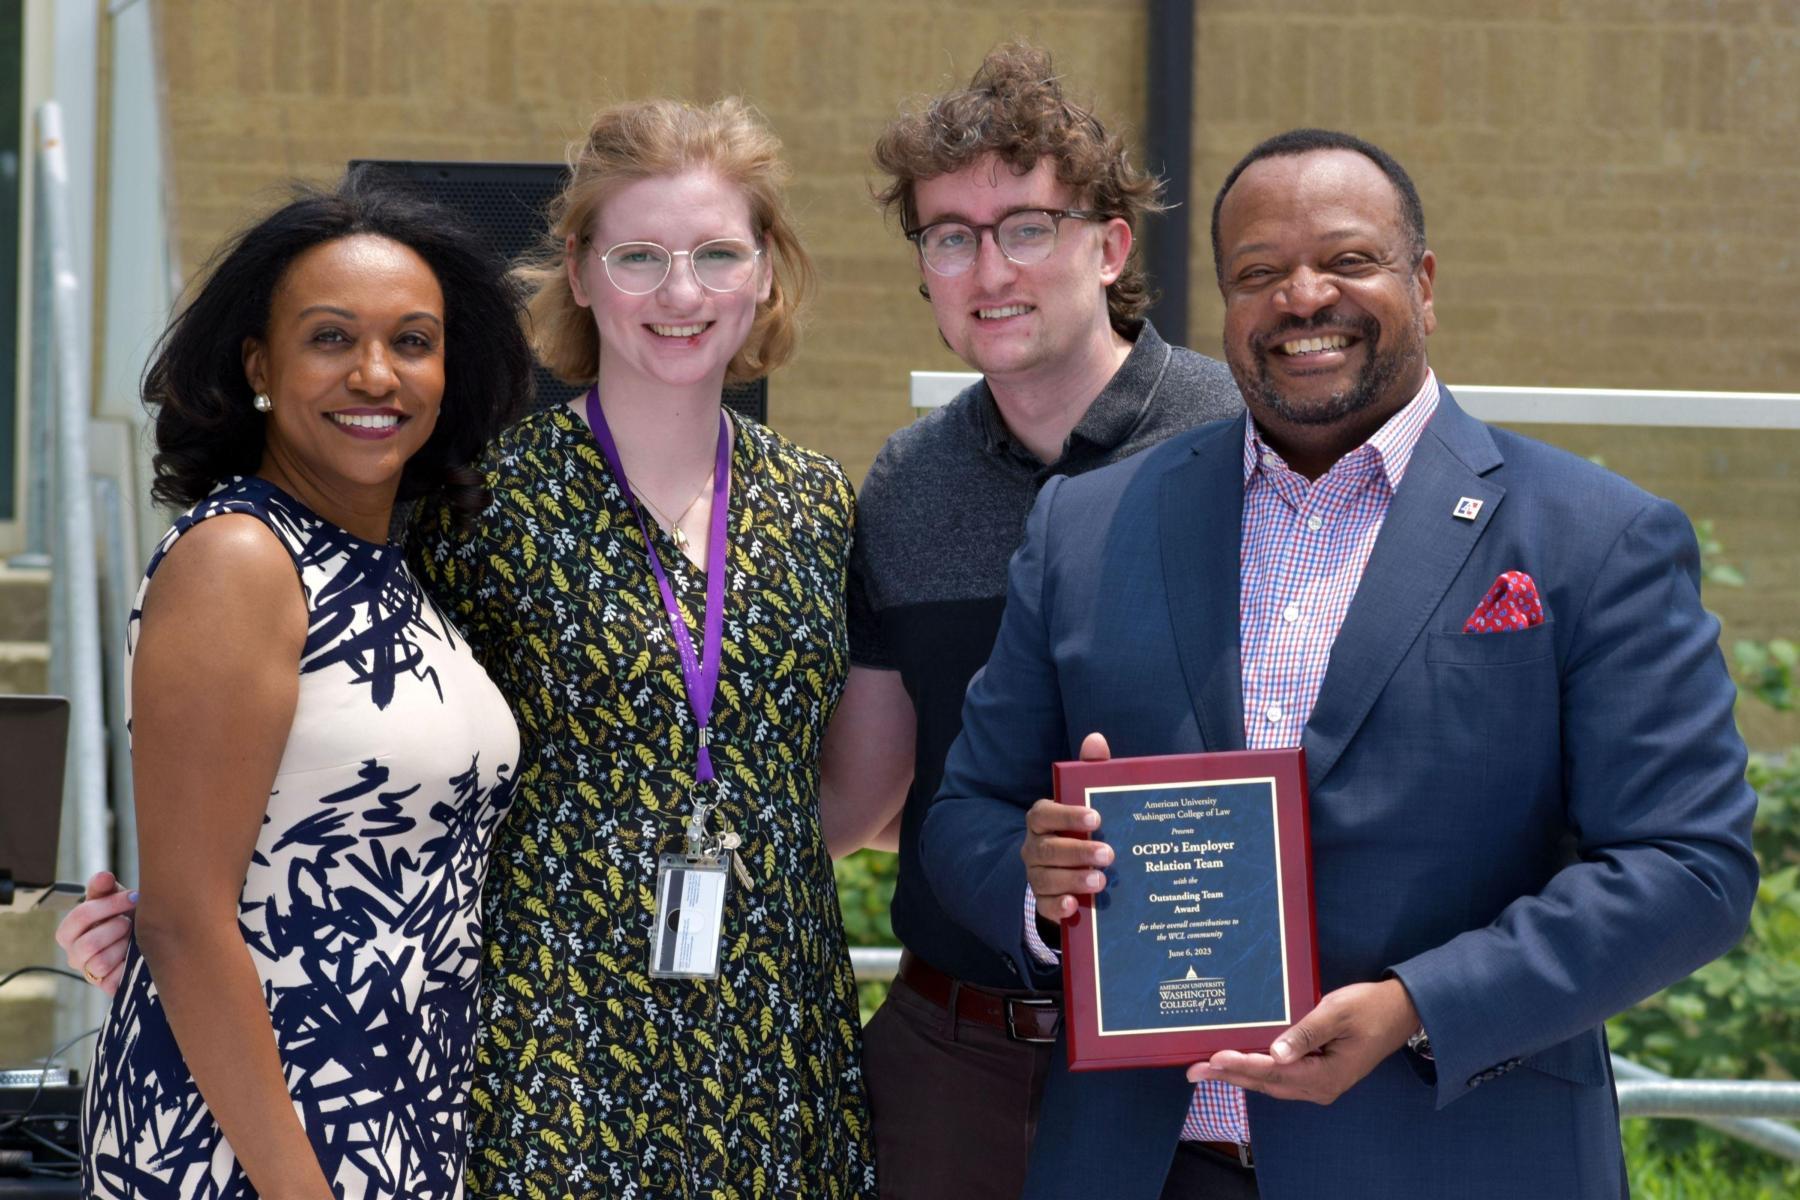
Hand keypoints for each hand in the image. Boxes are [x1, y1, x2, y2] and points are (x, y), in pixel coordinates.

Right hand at [53, 871, 137, 996]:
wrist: (147, 939)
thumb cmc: (124, 916)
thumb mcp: (114, 898)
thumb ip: (104, 888)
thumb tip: (103, 876)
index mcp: (69, 932)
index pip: (80, 917)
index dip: (109, 905)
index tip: (134, 896)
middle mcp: (74, 955)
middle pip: (88, 944)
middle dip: (117, 928)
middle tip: (131, 922)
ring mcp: (89, 973)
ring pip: (98, 964)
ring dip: (122, 947)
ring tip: (132, 938)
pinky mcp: (106, 986)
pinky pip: (113, 980)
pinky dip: (128, 965)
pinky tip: (136, 955)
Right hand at [1022, 732, 1112, 921]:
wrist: (1067, 867)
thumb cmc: (1079, 826)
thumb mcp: (1086, 799)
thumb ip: (1091, 769)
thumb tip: (1096, 738)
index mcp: (1042, 819)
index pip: (1044, 814)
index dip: (1066, 815)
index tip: (1096, 817)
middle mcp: (1034, 846)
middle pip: (1048, 849)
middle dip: (1077, 851)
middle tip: (1108, 854)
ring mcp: (1036, 874)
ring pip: (1046, 877)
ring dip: (1073, 879)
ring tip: (1101, 881)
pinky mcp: (1043, 900)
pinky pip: (1043, 905)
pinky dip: (1057, 906)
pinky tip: (1074, 906)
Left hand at [1186, 979, 1419, 1103]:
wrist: (1400, 1011)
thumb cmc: (1370, 1008)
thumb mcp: (1337, 1014)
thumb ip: (1306, 1033)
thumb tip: (1276, 1053)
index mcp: (1326, 1075)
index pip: (1273, 1072)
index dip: (1240, 1065)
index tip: (1213, 1058)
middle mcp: (1320, 1087)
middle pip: (1266, 1083)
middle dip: (1229, 1075)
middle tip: (1194, 1070)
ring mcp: (1319, 1084)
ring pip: (1271, 1082)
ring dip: (1239, 1075)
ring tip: (1206, 1068)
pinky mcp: (1318, 1074)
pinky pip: (1281, 1076)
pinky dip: (1257, 1071)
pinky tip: (1238, 1063)